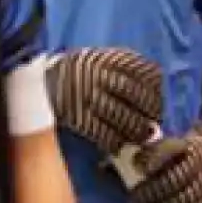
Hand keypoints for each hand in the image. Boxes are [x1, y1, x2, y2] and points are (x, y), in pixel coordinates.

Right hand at [47, 48, 164, 156]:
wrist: (42, 84)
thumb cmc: (80, 72)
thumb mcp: (100, 57)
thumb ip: (126, 65)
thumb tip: (157, 82)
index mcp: (107, 57)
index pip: (142, 70)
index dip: (156, 86)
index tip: (160, 97)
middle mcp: (98, 75)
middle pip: (135, 94)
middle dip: (151, 109)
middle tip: (156, 120)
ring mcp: (88, 97)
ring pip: (122, 116)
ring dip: (137, 130)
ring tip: (143, 135)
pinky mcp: (78, 118)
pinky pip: (102, 134)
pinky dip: (115, 142)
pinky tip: (121, 145)